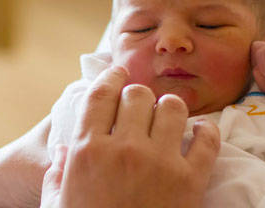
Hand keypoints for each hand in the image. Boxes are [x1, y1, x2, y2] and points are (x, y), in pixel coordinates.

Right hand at [39, 66, 220, 207]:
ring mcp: (159, 163)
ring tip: (169, 120)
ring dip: (170, 110)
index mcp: (86, 151)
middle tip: (142, 107)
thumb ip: (57, 173)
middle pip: (137, 95)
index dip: (111, 76)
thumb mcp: (57, 205)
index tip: (119, 71)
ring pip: (172, 107)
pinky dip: (206, 131)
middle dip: (139, 97)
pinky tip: (201, 133)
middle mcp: (123, 149)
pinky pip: (207, 139)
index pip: (101, 94)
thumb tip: (61, 150)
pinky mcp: (190, 182)